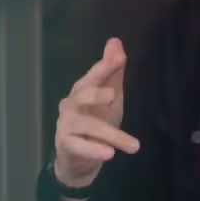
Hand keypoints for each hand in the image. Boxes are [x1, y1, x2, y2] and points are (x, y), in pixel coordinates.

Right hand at [53, 37, 139, 187]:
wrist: (77, 158)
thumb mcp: (109, 97)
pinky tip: (109, 154)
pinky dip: (94, 150)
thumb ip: (112, 71)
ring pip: (88, 126)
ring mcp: (66, 124)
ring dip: (112, 135)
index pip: (94, 75)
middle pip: (82, 95)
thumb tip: (115, 41)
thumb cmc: (95, 122)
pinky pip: (80, 147)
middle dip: (96, 94)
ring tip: (133, 145)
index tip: (118, 58)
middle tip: (113, 96)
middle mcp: (71, 104)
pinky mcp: (66, 144)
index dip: (105, 67)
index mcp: (83, 89)